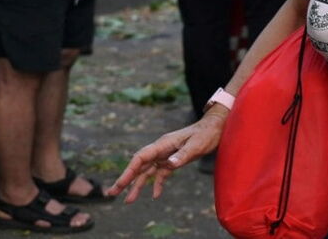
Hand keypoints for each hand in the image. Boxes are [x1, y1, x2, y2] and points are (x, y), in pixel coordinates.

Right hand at [108, 111, 226, 202]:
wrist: (216, 127)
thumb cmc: (206, 134)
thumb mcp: (197, 145)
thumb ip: (183, 155)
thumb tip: (169, 165)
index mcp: (163, 144)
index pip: (141, 158)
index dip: (129, 170)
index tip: (121, 183)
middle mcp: (161, 149)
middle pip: (139, 165)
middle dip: (126, 179)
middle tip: (112, 193)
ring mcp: (166, 154)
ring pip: (147, 171)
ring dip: (138, 185)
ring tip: (128, 200)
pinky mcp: (174, 159)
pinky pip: (161, 173)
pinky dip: (157, 183)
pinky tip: (155, 195)